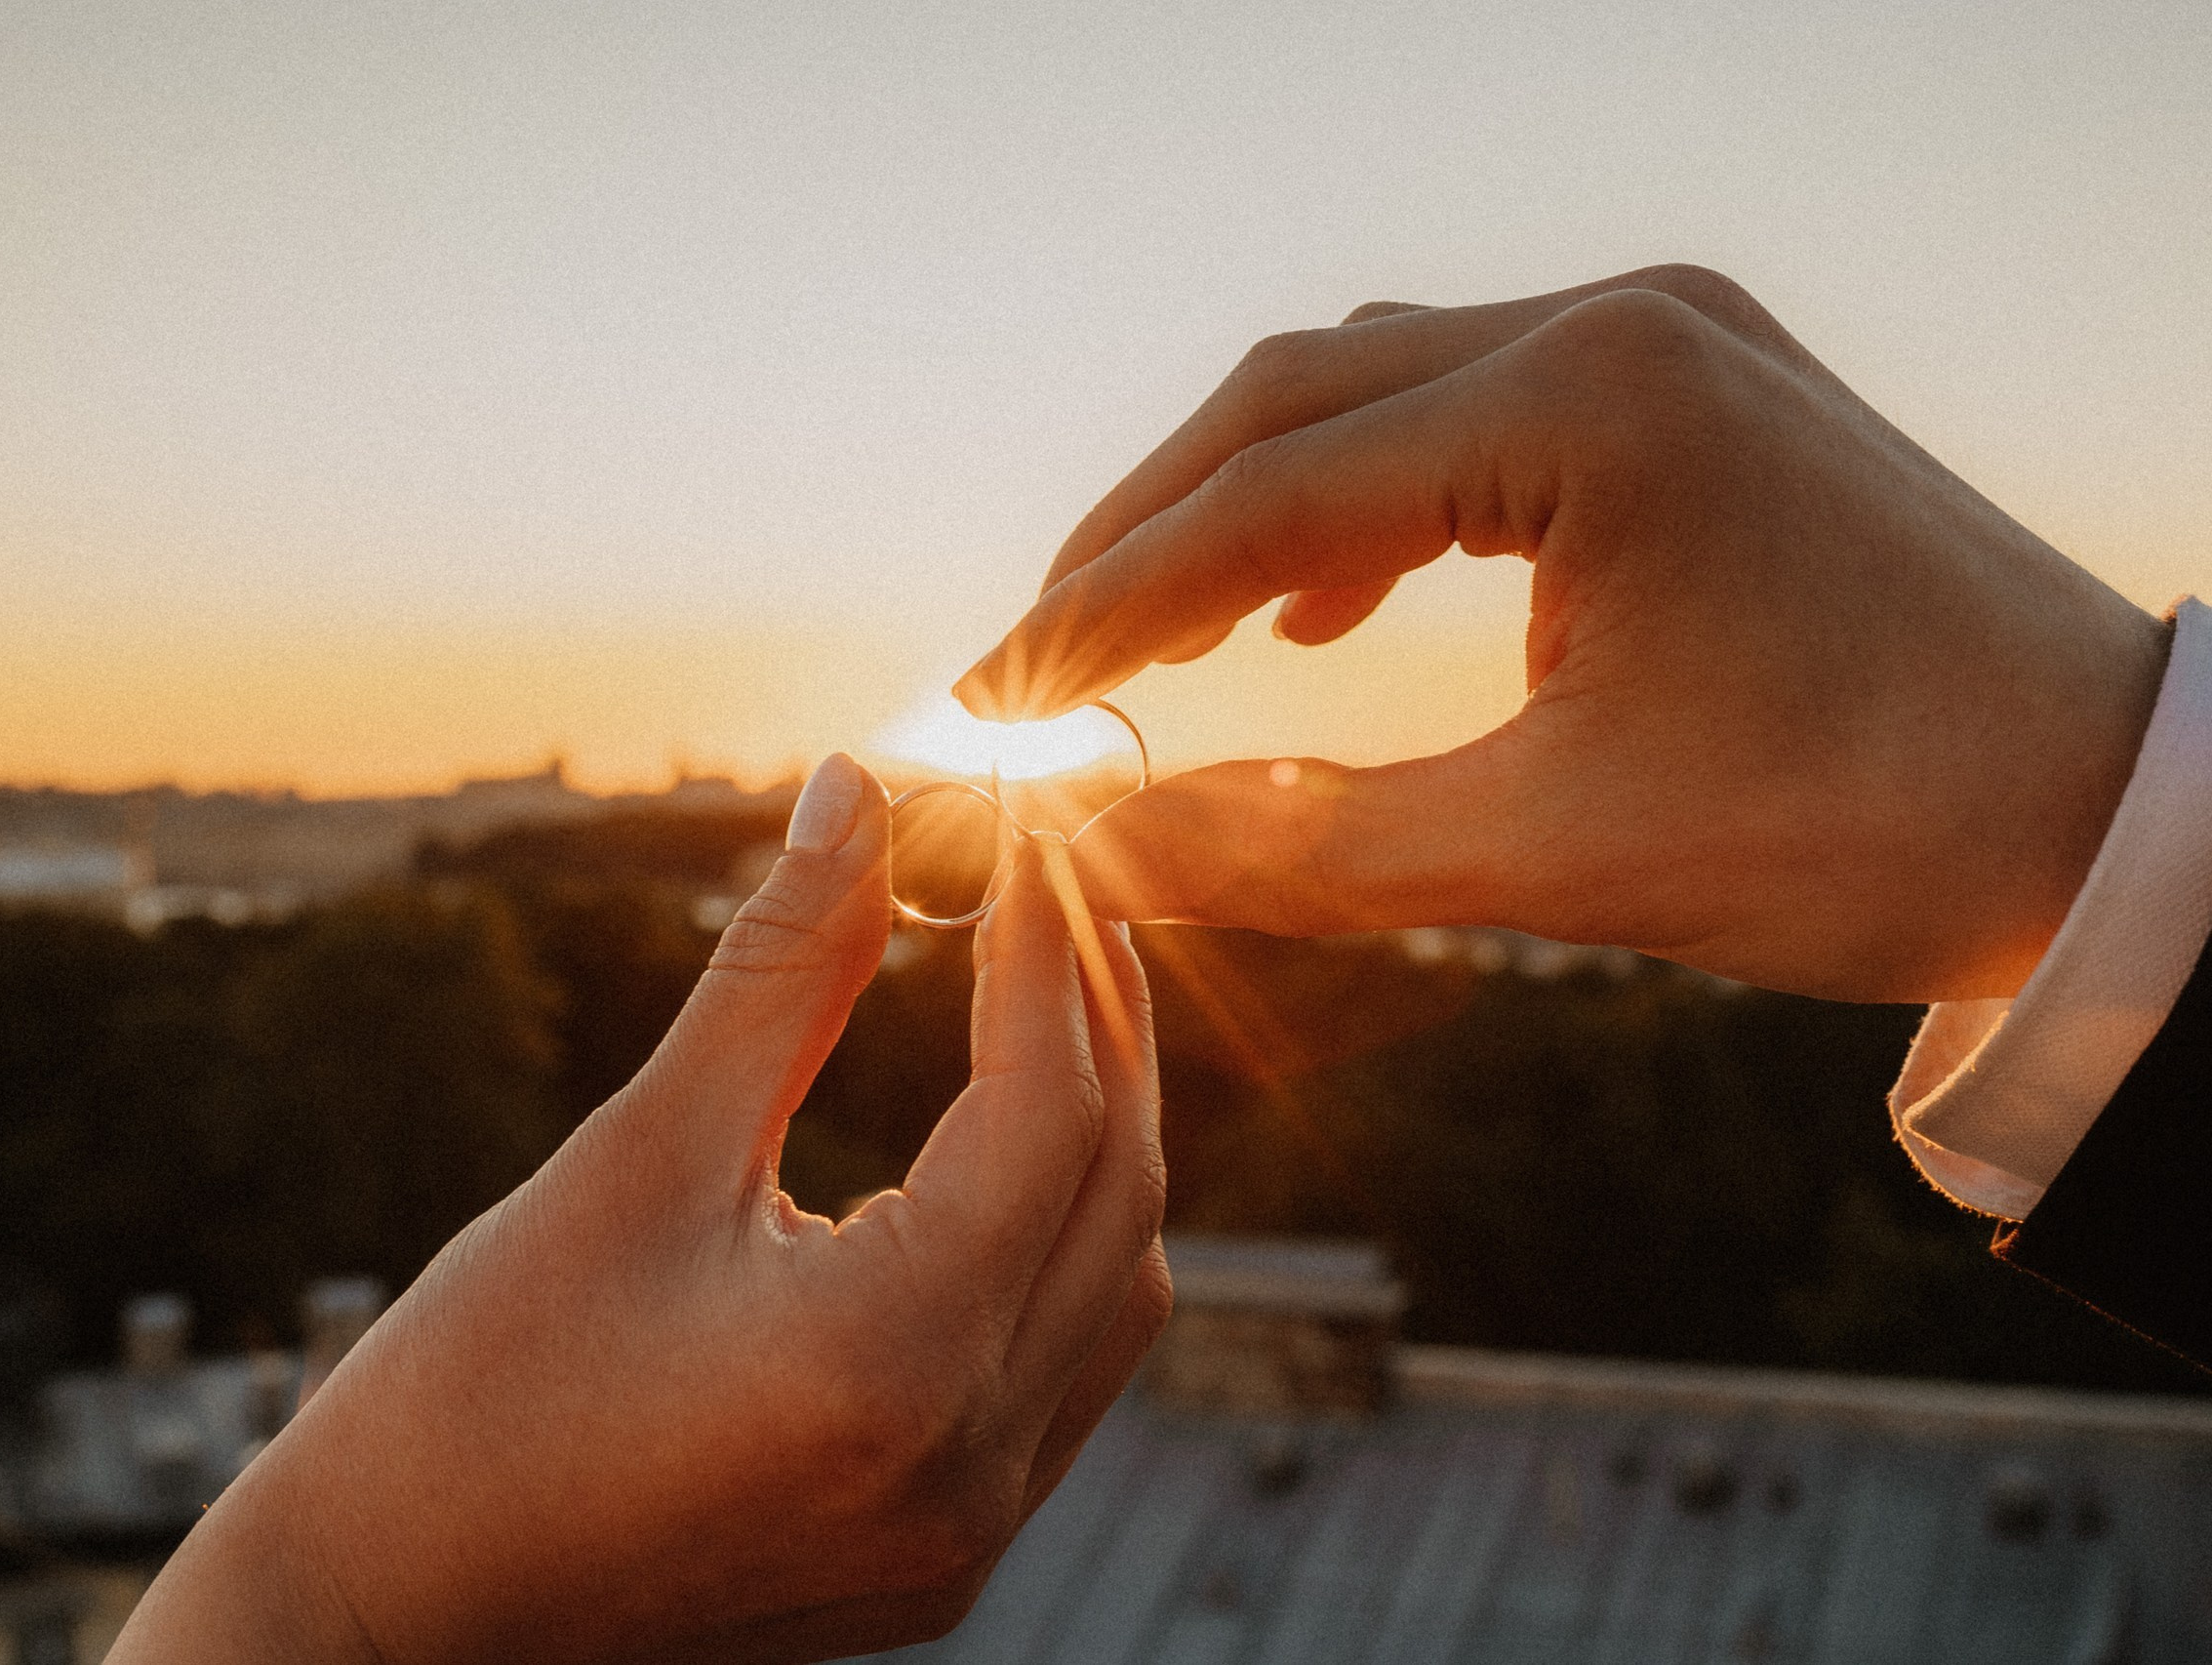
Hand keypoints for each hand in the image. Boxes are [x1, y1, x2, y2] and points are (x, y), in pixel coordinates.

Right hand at [107, 753, 1167, 1664]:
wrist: (391, 1619)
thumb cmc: (471, 1387)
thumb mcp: (635, 1155)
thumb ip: (777, 970)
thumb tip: (856, 789)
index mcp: (891, 1364)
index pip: (1049, 1105)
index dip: (1046, 944)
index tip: (1024, 828)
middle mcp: (967, 1467)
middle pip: (1119, 1191)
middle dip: (1099, 1018)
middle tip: (1051, 885)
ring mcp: (964, 1534)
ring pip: (1115, 1287)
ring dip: (1097, 1134)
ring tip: (1039, 996)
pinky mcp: (939, 1560)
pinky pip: (1062, 1372)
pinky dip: (1057, 1243)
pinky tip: (997, 1157)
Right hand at [958, 266, 2167, 1001]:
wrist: (2107, 809)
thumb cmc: (1867, 830)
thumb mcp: (1557, 853)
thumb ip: (1300, 849)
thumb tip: (1095, 860)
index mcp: (1592, 403)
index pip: (1269, 490)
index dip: (1105, 607)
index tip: (992, 700)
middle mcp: (1621, 324)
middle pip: (1296, 394)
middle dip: (1146, 538)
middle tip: (1037, 665)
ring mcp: (1663, 339)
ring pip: (1374, 387)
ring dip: (1244, 507)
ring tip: (1145, 641)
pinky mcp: (1689, 388)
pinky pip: (1466, 410)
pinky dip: (1361, 503)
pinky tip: (1315, 606)